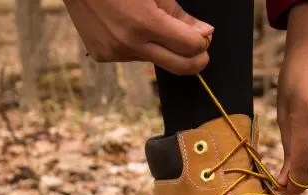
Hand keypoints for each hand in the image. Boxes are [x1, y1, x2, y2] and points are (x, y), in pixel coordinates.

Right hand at [63, 0, 212, 74]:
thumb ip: (179, 15)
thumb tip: (204, 33)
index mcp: (145, 22)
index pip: (190, 47)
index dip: (202, 43)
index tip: (203, 38)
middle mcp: (129, 43)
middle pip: (179, 66)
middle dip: (196, 61)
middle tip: (200, 52)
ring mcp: (114, 52)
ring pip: (152, 60)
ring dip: (159, 48)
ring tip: (145, 24)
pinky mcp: (102, 55)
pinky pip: (130, 57)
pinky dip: (136, 46)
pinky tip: (124, 27)